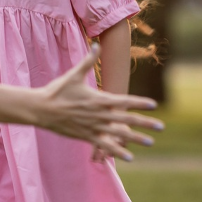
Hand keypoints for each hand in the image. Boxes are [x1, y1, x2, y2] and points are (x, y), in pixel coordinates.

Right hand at [37, 44, 162, 161]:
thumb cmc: (57, 90)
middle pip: (126, 119)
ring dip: (135, 138)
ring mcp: (92, 126)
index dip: (139, 102)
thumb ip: (87, 61)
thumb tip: (96, 44)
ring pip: (118, 134)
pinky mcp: (85, 135)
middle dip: (145, 122)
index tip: (153, 104)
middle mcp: (98, 114)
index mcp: (98, 99)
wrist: (41, 109)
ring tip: (150, 142)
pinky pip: (104, 144)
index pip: (124, 101)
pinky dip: (116, 151)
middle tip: (161, 126)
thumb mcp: (73, 74)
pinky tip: (128, 157)